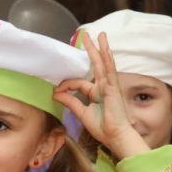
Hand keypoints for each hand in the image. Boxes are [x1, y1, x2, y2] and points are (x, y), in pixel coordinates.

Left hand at [54, 32, 148, 159]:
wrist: (116, 136)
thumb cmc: (103, 128)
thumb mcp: (82, 113)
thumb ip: (70, 102)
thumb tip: (56, 94)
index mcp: (97, 94)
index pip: (79, 83)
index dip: (67, 85)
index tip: (56, 92)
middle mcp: (104, 87)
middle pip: (95, 65)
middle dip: (91, 50)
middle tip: (87, 36)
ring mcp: (110, 86)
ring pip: (104, 64)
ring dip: (101, 48)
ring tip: (99, 35)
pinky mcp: (113, 88)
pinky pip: (110, 71)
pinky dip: (107, 59)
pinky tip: (105, 48)